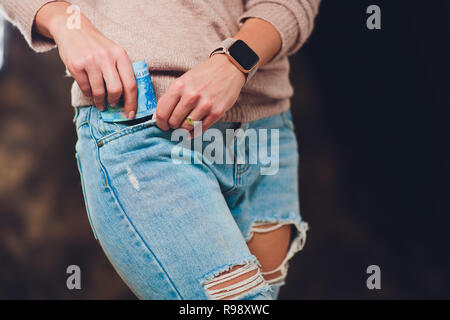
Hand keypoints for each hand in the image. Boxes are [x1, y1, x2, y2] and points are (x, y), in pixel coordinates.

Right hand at [35, 2, 136, 116]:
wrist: (73, 28)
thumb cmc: (97, 45)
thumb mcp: (114, 52)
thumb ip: (122, 70)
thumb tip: (129, 97)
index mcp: (120, 54)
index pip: (131, 83)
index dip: (132, 102)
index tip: (131, 114)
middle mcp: (106, 57)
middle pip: (116, 90)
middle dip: (115, 102)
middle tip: (114, 105)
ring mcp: (90, 61)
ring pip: (99, 91)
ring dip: (100, 101)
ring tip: (101, 103)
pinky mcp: (76, 65)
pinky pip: (85, 88)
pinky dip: (89, 94)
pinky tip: (90, 93)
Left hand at [155, 54, 245, 134]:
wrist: (229, 68)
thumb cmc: (203, 75)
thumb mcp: (183, 80)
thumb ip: (171, 98)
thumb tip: (159, 117)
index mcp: (179, 86)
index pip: (162, 113)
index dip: (160, 123)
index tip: (163, 125)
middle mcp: (191, 96)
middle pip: (173, 122)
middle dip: (172, 126)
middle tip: (175, 124)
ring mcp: (205, 105)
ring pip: (186, 128)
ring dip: (184, 129)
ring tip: (185, 124)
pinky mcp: (217, 112)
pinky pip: (200, 129)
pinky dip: (194, 133)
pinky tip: (193, 130)